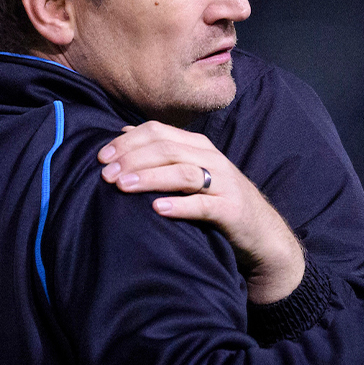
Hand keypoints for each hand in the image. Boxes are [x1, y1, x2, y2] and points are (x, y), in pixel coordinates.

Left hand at [99, 121, 304, 303]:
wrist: (261, 233)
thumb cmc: (217, 201)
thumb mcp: (192, 171)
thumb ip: (163, 153)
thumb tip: (124, 134)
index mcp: (198, 146)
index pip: (158, 132)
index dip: (127, 142)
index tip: (101, 158)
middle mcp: (212, 159)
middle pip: (166, 148)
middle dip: (132, 159)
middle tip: (106, 175)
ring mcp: (223, 183)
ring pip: (182, 172)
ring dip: (149, 177)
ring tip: (123, 186)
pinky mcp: (231, 210)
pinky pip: (203, 205)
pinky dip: (180, 205)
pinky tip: (158, 209)